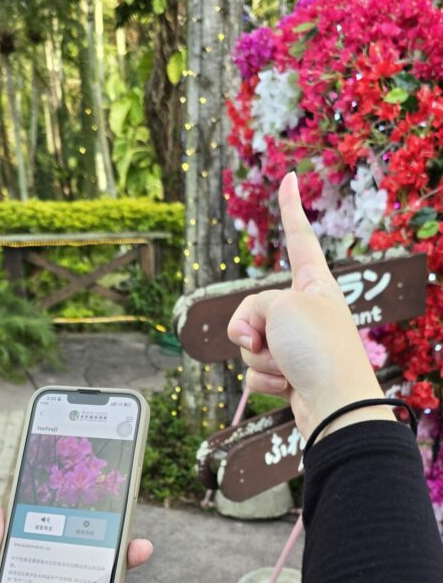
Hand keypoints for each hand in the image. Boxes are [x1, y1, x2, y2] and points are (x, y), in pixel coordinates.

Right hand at [227, 171, 394, 439]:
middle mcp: (304, 312)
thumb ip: (255, 307)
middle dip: (248, 328)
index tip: (290, 178)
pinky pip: (256, 373)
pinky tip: (289, 388)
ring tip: (288, 367)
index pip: (298, 237)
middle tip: (266, 340)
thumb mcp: (280, 306)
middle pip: (252, 308)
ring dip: (260, 359)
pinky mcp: (288, 375)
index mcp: (314, 285)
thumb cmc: (317, 347)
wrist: (335, 404)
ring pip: (249, 345)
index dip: (290, 207)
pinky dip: (265, 382)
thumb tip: (251, 343)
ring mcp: (296, 345)